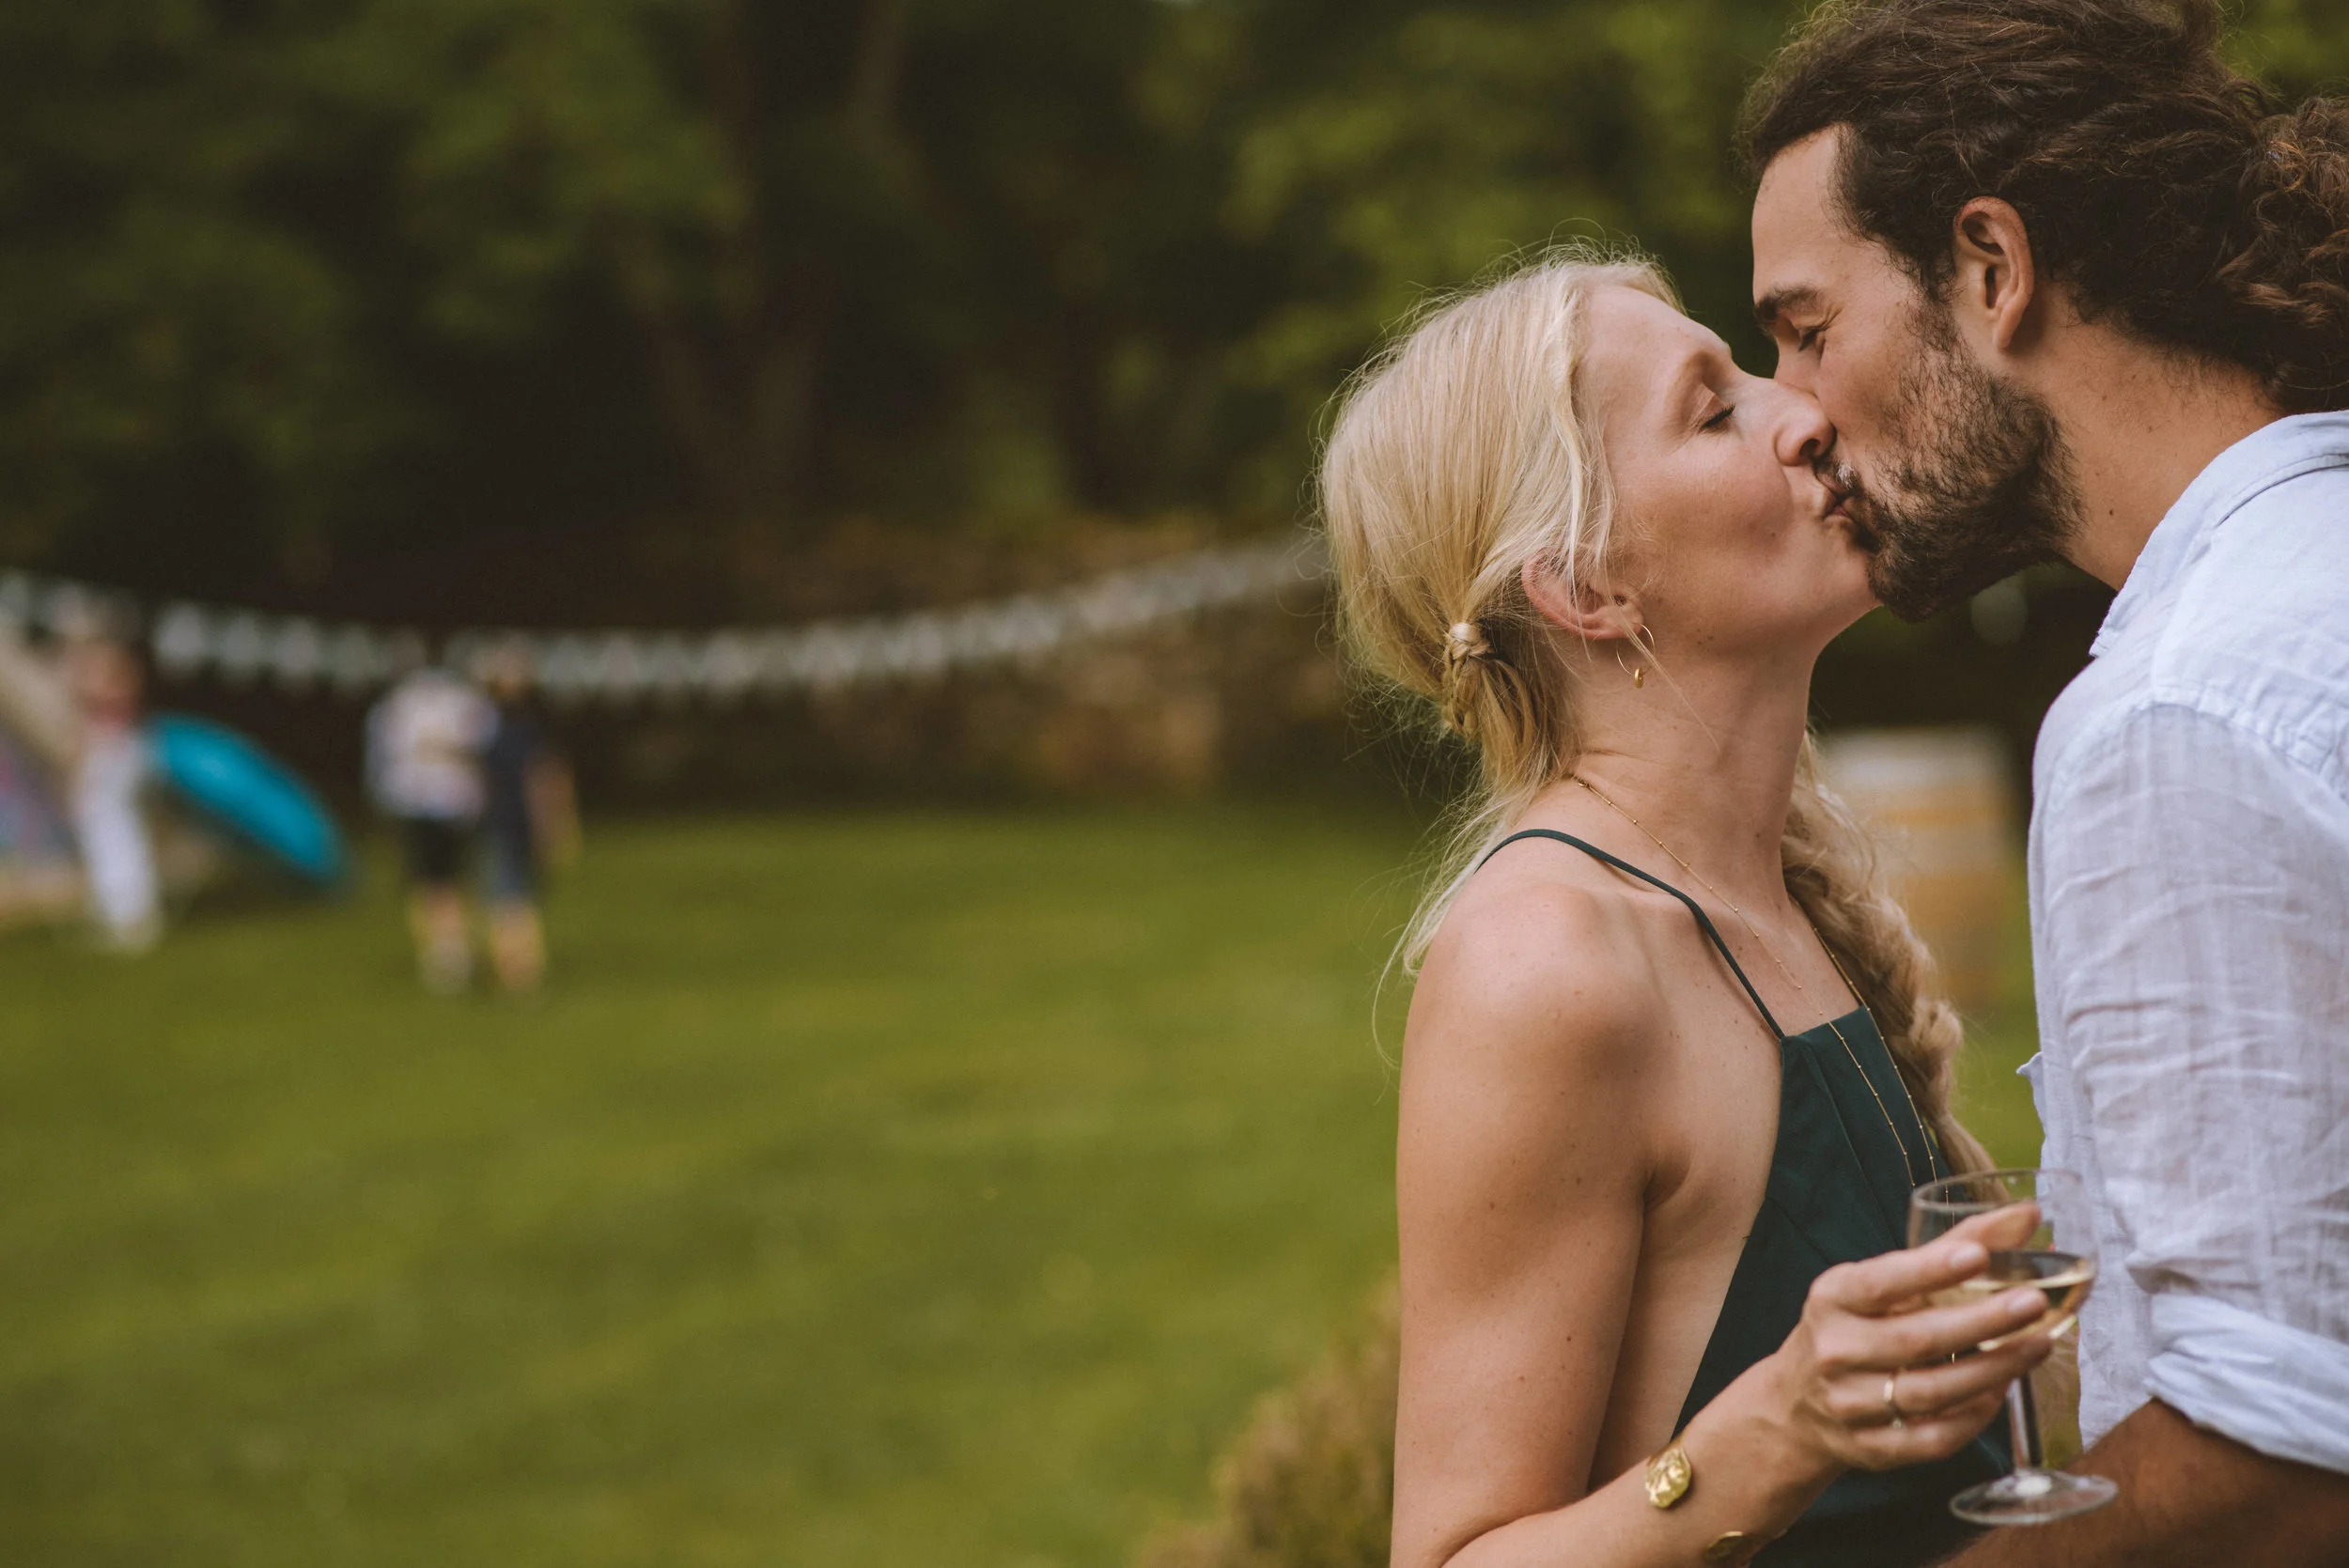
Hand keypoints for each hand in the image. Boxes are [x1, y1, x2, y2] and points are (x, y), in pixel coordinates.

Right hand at [1740, 1216, 2055, 1474]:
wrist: (1795, 1404)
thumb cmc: (1852, 1327)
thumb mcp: (1878, 1282)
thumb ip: (1950, 1249)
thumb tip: (2026, 1216)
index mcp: (1833, 1299)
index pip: (1881, 1283)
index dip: (1929, 1270)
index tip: (1977, 1255)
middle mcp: (1836, 1350)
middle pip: (1916, 1340)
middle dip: (1982, 1322)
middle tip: (2034, 1304)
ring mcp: (1851, 1404)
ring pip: (1932, 1392)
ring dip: (1992, 1371)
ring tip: (2038, 1346)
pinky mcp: (1871, 1448)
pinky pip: (1933, 1438)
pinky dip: (1974, 1417)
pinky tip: (2001, 1393)